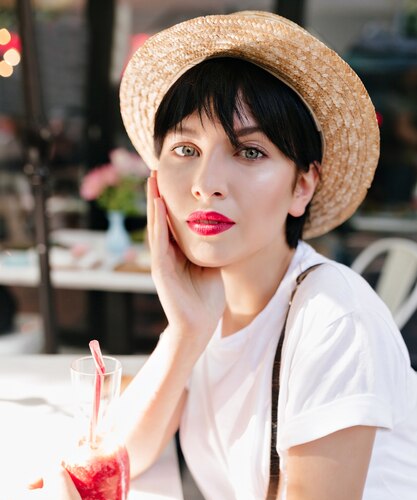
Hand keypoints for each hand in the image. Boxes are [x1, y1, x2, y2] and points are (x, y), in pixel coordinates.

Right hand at [147, 173, 224, 342]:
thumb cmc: (207, 298)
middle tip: (156, 168)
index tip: (173, 177)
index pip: (173, 221)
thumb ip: (211, 247)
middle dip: (159, 194)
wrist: (200, 325)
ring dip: (154, 201)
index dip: (172, 200)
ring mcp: (161, 260)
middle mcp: (167, 253)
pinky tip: (158, 203)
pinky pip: (158, 240)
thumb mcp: (212, 264)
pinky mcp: (160, 269)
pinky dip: (158, 221)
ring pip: (156, 225)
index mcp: (179, 252)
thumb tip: (221, 227)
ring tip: (153, 178)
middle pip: (161, 218)